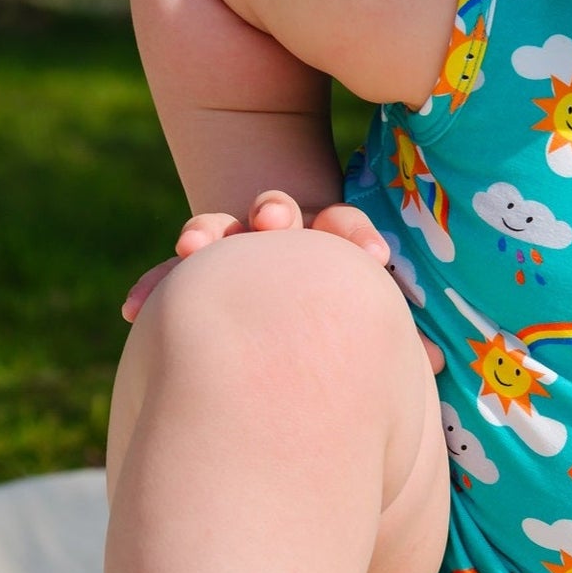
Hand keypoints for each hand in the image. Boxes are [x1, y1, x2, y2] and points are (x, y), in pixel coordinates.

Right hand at [121, 190, 442, 371]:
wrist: (280, 349)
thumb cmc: (336, 339)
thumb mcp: (364, 332)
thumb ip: (392, 339)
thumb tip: (437, 361)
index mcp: (329, 248)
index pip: (341, 226)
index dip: (352, 233)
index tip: (372, 253)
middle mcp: (280, 243)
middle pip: (276, 212)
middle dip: (275, 212)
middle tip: (275, 219)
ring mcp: (233, 256)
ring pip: (219, 235)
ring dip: (209, 234)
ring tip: (194, 245)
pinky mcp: (192, 281)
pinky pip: (169, 280)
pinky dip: (153, 288)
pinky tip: (134, 310)